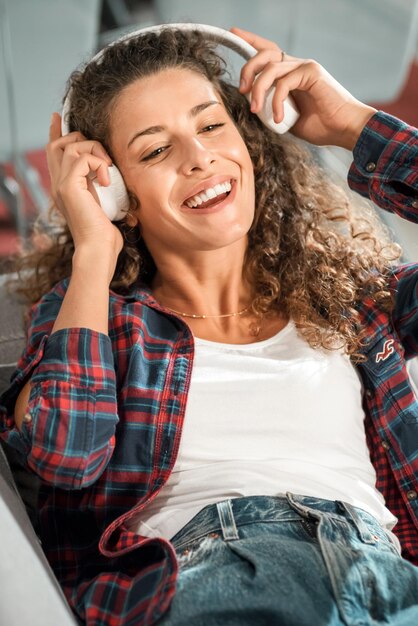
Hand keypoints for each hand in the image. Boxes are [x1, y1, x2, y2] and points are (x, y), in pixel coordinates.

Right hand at [46, 112, 123, 255]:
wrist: (98, 250)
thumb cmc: (106, 236)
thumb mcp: (106, 206)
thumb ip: (104, 189)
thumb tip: (116, 178)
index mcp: (65, 188)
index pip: (54, 154)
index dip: (56, 133)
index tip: (58, 117)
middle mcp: (59, 184)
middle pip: (58, 144)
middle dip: (81, 138)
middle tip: (103, 154)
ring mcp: (61, 185)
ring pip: (70, 146)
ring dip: (94, 151)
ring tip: (108, 170)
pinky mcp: (69, 187)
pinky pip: (82, 158)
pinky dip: (99, 164)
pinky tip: (107, 181)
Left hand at [230, 27, 376, 149]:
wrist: (344, 130)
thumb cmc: (320, 126)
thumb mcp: (287, 118)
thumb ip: (271, 108)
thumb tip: (253, 107)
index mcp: (291, 73)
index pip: (268, 51)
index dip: (251, 41)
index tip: (234, 33)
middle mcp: (297, 66)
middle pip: (265, 54)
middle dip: (248, 69)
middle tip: (242, 90)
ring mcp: (305, 66)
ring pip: (271, 68)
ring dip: (258, 89)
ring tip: (255, 110)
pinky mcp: (311, 72)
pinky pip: (284, 82)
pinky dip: (276, 102)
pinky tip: (278, 118)